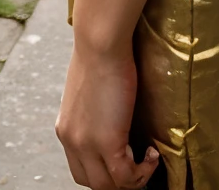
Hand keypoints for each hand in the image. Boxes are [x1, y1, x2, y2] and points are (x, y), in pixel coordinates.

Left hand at [56, 42, 159, 188]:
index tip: (125, 160)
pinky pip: (126, 176)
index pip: (80, 168)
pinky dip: (143, 171)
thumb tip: (112, 115)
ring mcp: (87, 144)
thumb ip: (94, 109)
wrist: (100, 42)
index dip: (104, 171)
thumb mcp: (88, 88)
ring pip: (108, 186)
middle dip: (117, 181)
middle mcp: (71, 141)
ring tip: (148, 159)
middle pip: (92, 182)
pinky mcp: (107, 142)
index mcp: (65, 128)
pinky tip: (153, 154)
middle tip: (139, 166)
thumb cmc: (99, 52)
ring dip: (133, 180)